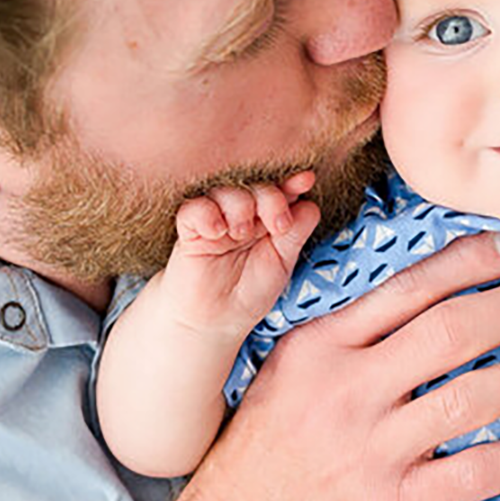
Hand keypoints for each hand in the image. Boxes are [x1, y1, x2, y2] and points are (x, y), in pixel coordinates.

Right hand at [158, 173, 319, 339]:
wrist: (217, 320)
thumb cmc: (251, 291)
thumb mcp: (282, 263)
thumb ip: (295, 233)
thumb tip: (310, 204)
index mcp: (267, 220)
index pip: (281, 193)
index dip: (293, 184)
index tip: (306, 180)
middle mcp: (243, 214)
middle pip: (257, 187)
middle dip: (271, 199)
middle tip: (277, 226)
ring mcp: (216, 219)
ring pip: (226, 192)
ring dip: (239, 207)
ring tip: (241, 233)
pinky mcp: (190, 231)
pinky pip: (194, 209)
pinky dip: (207, 214)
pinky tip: (216, 232)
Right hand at [188, 232, 499, 500]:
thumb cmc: (263, 461)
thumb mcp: (288, 377)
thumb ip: (351, 340)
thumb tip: (423, 303)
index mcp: (323, 347)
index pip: (413, 285)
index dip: (478, 262)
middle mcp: (348, 388)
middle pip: (455, 327)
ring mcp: (371, 449)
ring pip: (474, 395)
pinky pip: (476, 472)